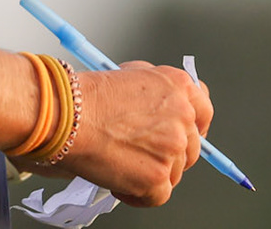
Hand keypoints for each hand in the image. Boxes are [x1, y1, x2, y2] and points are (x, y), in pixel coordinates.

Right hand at [42, 62, 212, 205]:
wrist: (68, 116)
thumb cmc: (89, 96)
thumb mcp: (132, 74)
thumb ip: (157, 91)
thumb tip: (161, 109)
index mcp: (179, 87)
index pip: (203, 111)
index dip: (193, 127)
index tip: (182, 136)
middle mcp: (183, 115)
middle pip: (192, 147)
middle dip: (168, 154)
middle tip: (142, 155)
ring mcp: (173, 147)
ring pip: (174, 173)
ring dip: (151, 173)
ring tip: (121, 162)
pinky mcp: (158, 176)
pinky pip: (159, 196)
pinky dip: (139, 195)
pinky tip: (119, 181)